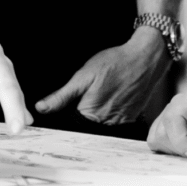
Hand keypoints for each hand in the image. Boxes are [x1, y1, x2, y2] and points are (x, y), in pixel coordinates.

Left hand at [36, 27, 171, 125]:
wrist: (146, 58)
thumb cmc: (115, 63)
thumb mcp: (83, 76)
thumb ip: (62, 96)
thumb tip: (41, 108)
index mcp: (91, 114)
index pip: (70, 125)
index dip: (66, 115)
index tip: (66, 108)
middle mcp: (106, 123)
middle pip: (86, 126)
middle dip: (81, 114)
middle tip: (89, 94)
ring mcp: (120, 122)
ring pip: (100, 124)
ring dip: (96, 113)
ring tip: (102, 93)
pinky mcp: (131, 118)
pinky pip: (114, 121)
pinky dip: (110, 111)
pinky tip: (112, 96)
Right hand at [146, 89, 186, 161]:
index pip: (174, 117)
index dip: (181, 140)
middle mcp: (179, 105)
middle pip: (162, 129)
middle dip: (180, 149)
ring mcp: (171, 117)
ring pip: (157, 138)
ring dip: (174, 152)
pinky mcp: (167, 131)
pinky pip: (157, 144)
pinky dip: (170, 154)